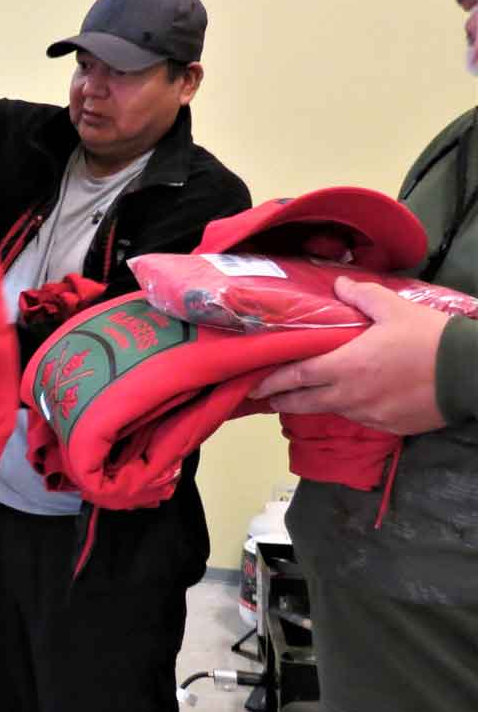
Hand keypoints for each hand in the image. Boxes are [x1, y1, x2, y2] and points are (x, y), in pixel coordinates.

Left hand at [250, 277, 448, 433]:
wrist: (469, 374)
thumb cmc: (428, 338)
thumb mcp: (394, 308)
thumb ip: (361, 295)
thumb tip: (338, 285)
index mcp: (345, 366)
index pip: (296, 376)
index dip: (272, 382)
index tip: (254, 385)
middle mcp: (351, 396)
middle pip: (305, 402)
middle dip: (282, 400)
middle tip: (267, 397)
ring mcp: (369, 414)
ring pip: (332, 410)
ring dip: (316, 404)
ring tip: (306, 395)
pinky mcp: (388, 426)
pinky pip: (359, 418)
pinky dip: (347, 409)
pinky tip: (348, 400)